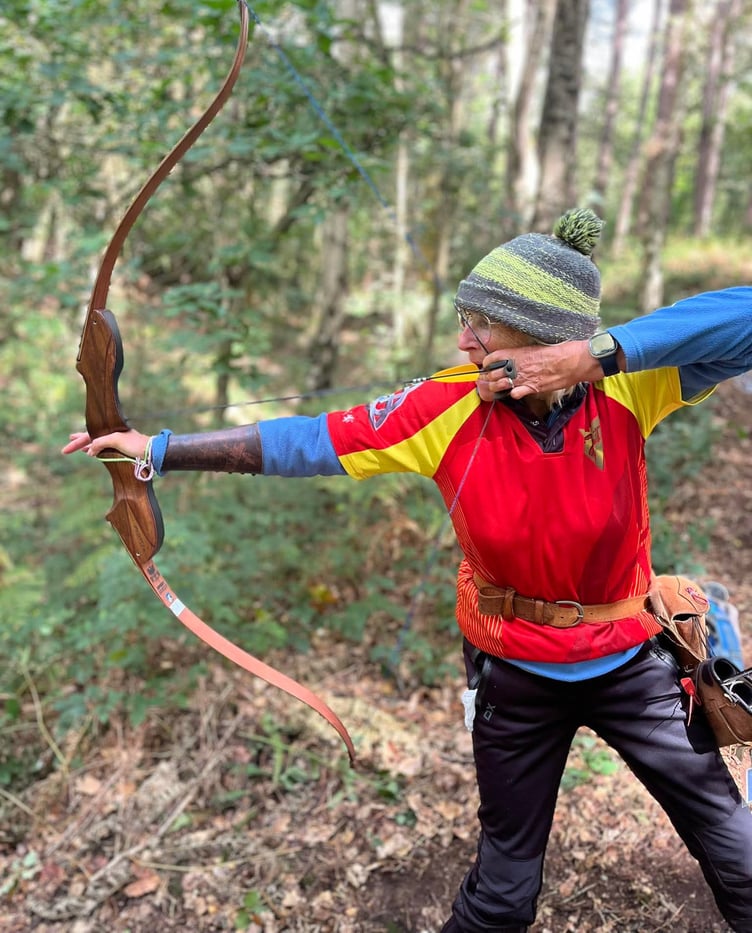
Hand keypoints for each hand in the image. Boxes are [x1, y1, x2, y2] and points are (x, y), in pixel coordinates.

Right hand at [62, 429, 150, 459]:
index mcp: (110, 429)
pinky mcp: (120, 450)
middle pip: (91, 437)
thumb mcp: (116, 440)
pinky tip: (92, 452)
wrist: (152, 452)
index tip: (66, 447)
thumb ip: (100, 443)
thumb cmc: (135, 444)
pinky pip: (103, 449)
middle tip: (68, 443)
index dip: (77, 441)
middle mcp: (112, 435)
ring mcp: (116, 443)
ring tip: (78, 447)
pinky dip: (96, 450)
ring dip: (87, 445)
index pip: (89, 435)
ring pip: (97, 443)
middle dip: (79, 441)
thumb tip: (89, 451)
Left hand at [476, 340, 602, 402]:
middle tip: (489, 380)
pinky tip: (516, 393)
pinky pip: (515, 394)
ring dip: (497, 388)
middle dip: (488, 378)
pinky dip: (513, 394)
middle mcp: (517, 365)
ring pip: (499, 385)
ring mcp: (523, 377)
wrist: (572, 361)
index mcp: (517, 352)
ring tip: (499, 388)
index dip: (486, 363)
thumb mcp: (536, 349)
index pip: (492, 358)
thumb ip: (523, 355)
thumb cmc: (558, 351)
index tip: (486, 366)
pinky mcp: (532, 387)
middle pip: (492, 374)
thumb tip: (514, 358)